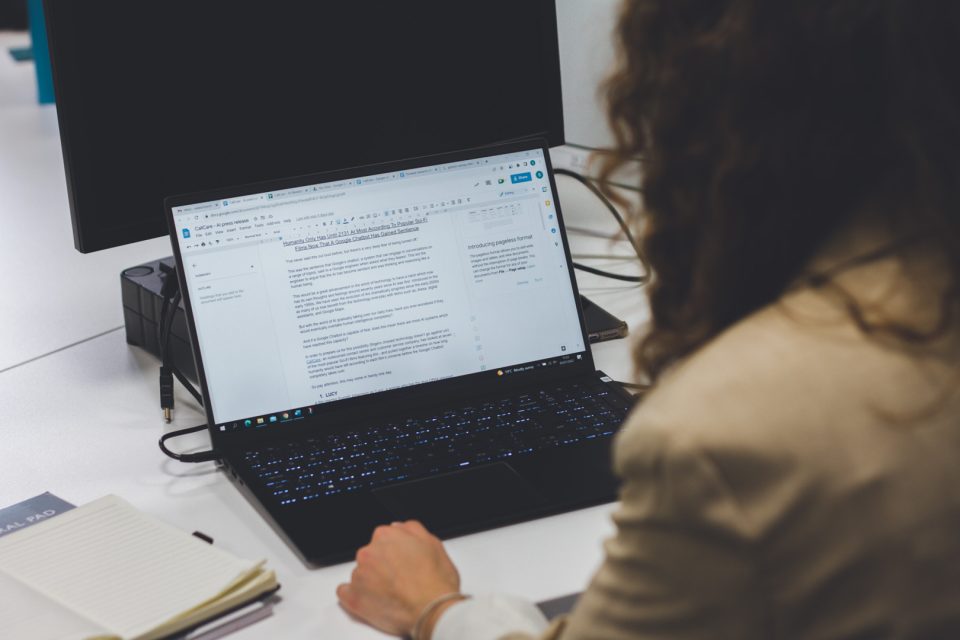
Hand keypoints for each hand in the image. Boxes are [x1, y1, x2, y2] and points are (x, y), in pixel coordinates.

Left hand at [337, 520, 460, 636]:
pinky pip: (345, 592)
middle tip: (399, 578)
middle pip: (370, 555)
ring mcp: (359, 575)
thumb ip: (412, 529)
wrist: (431, 610)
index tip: (401, 561)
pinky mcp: (354, 597)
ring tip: (392, 593)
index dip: (394, 551)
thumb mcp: (433, 543)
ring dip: (371, 581)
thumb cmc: (435, 581)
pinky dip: (355, 595)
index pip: (383, 538)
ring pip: (361, 573)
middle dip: (382, 565)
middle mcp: (368, 552)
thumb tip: (399, 527)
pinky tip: (370, 599)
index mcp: (386, 535)